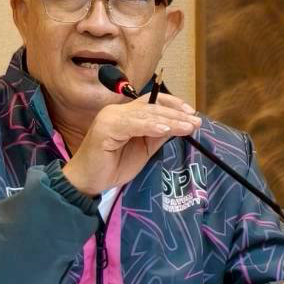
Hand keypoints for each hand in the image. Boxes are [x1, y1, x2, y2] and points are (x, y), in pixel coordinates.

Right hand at [62, 93, 200, 196]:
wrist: (88, 181)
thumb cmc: (112, 166)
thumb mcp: (143, 150)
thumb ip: (157, 136)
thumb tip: (178, 126)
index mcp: (125, 114)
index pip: (152, 102)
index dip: (173, 104)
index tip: (192, 113)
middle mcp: (117, 111)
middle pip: (152, 107)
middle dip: (176, 114)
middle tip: (196, 121)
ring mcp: (110, 118)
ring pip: (145, 114)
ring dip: (169, 120)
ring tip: (187, 126)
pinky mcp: (105, 128)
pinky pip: (132, 124)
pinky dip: (150, 126)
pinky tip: (165, 129)